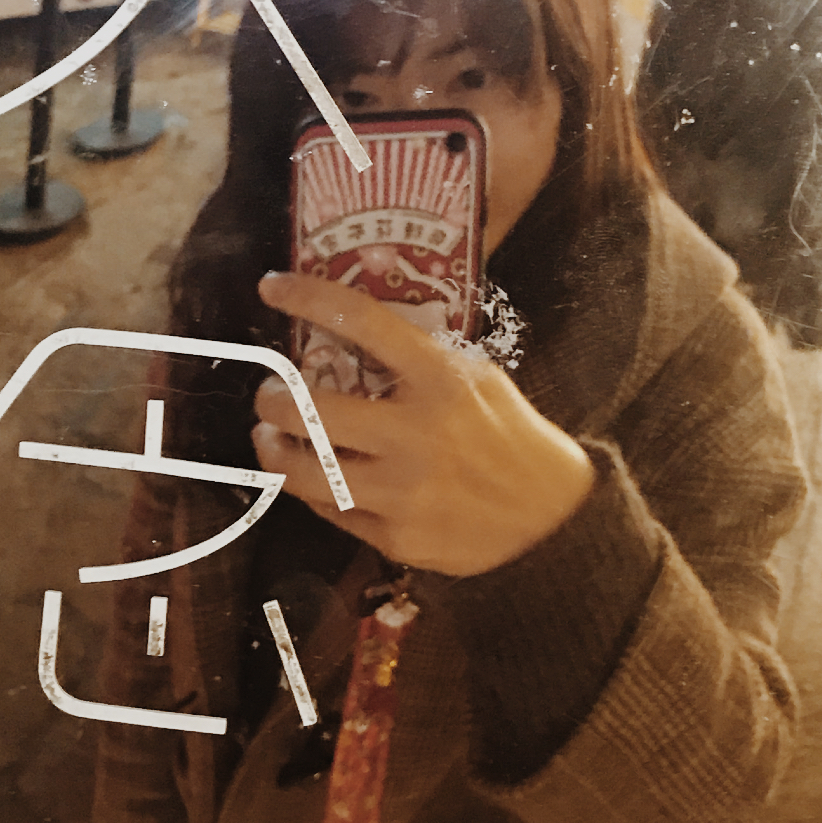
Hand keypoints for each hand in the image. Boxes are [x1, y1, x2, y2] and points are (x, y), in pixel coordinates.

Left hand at [252, 271, 595, 576]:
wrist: (551, 518)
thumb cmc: (509, 435)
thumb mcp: (478, 377)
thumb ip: (420, 359)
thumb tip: (349, 335)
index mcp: (440, 380)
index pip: (362, 322)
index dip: (307, 297)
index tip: (273, 286)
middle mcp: (415, 434)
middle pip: (306, 409)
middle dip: (271, 397)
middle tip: (270, 394)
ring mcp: (402, 491)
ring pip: (302, 471)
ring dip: (273, 450)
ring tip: (270, 439)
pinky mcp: (395, 537)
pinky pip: (330, 509)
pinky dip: (313, 489)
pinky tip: (314, 477)